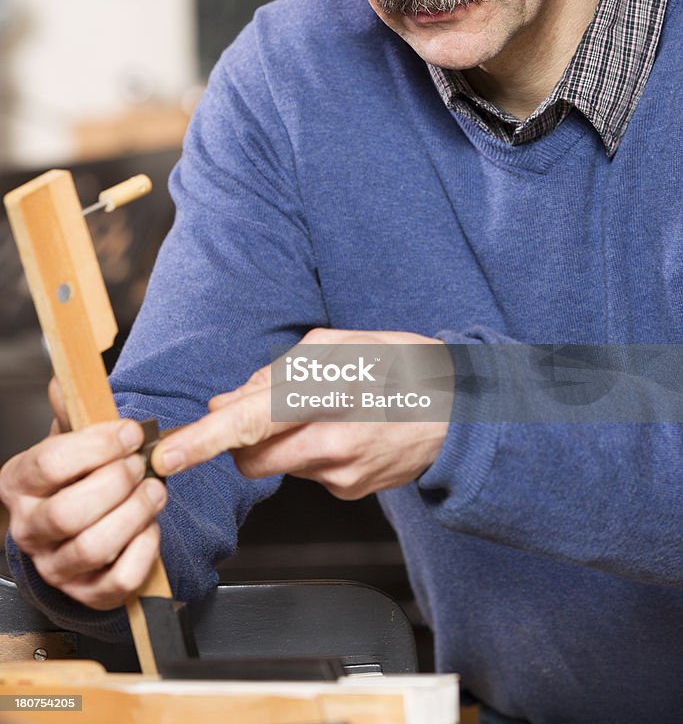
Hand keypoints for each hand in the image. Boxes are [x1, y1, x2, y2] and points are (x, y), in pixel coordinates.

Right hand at [0, 381, 166, 610]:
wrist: (81, 523)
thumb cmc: (76, 476)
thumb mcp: (70, 438)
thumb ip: (72, 411)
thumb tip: (64, 379)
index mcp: (19, 483)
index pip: (49, 465)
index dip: (97, 446)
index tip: (130, 432)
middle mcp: (29, 529)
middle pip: (68, 512)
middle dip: (116, 483)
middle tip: (142, 465)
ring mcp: (56, 567)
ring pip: (93, 548)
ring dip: (134, 513)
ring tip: (154, 489)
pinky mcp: (88, 594)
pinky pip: (118, 580)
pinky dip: (144, 551)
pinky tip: (150, 526)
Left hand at [151, 329, 450, 498]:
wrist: (463, 412)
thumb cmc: (404, 366)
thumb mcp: (343, 344)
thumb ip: (279, 372)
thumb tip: (229, 401)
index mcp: (332, 397)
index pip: (253, 423)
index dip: (205, 440)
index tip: (168, 455)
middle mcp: (334, 443)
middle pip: (252, 457)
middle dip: (242, 438)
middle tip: (269, 406)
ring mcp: (343, 475)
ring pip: (277, 464)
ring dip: (282, 439)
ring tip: (325, 409)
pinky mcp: (350, 491)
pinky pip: (307, 472)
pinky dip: (310, 449)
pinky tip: (345, 428)